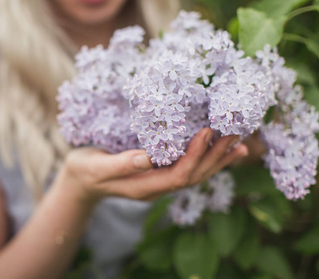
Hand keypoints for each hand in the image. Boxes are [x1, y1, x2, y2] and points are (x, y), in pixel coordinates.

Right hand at [58, 128, 247, 203]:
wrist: (79, 181)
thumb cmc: (85, 172)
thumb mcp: (98, 167)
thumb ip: (122, 164)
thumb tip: (148, 158)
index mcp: (145, 187)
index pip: (179, 175)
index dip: (195, 155)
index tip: (207, 131)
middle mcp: (157, 186)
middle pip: (194, 175)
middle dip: (215, 156)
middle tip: (235, 134)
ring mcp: (158, 180)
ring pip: (195, 173)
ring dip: (217, 159)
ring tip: (239, 143)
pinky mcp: (157, 171)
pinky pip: (187, 166)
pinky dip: (205, 157)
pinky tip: (217, 147)